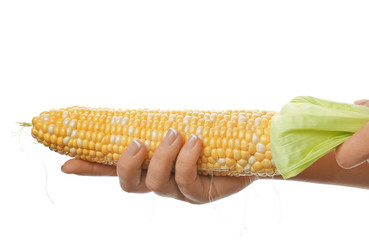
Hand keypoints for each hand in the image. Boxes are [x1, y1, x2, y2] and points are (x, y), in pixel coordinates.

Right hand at [61, 129, 254, 203]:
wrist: (255, 145)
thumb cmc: (215, 131)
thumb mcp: (183, 124)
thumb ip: (160, 124)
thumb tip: (140, 115)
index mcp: (152, 164)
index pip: (114, 169)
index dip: (90, 168)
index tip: (65, 163)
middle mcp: (161, 181)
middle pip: (129, 184)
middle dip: (126, 163)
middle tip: (138, 142)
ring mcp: (180, 191)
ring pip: (155, 183)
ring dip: (161, 156)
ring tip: (176, 133)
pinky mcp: (201, 195)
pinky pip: (184, 182)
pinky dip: (186, 159)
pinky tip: (197, 142)